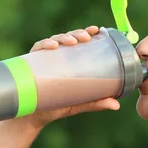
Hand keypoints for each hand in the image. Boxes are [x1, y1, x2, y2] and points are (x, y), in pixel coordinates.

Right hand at [3, 26, 120, 131]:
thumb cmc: (56, 107)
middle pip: (67, 38)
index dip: (86, 32)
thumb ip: (96, 102)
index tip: (96, 30)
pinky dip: (44, 45)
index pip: (77, 42)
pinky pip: (36, 50)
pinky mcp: (30, 64)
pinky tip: (52, 47)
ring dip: (63, 37)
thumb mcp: (79, 103)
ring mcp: (42, 59)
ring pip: (52, 41)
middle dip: (77, 33)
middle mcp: (55, 57)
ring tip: (72, 41)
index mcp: (67, 61)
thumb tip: (117, 105)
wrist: (33, 118)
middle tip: (86, 37)